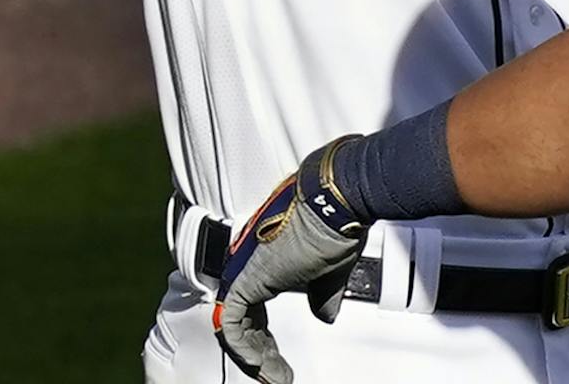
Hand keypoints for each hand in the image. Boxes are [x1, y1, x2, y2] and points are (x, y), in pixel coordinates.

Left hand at [213, 137, 368, 383]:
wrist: (336, 202)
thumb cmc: (337, 226)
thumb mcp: (330, 274)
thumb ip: (322, 297)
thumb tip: (324, 316)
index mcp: (268, 265)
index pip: (255, 312)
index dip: (265, 342)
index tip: (278, 362)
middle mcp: (251, 268)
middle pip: (246, 322)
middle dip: (261, 354)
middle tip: (276, 376)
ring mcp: (245, 272)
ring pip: (235, 326)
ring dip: (254, 358)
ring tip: (274, 378)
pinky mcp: (246, 279)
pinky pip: (232, 324)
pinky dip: (244, 349)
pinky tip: (261, 366)